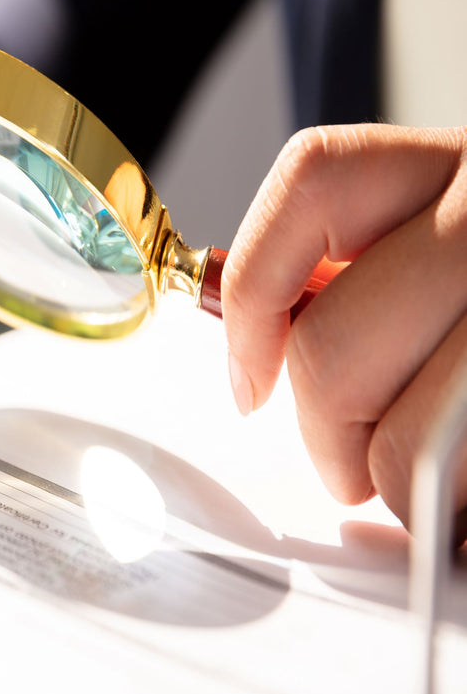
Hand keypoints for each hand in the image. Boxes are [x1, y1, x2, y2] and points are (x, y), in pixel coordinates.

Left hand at [221, 124, 466, 529]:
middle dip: (327, 432)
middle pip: (336, 340)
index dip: (252, 287)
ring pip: (414, 437)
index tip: (248, 375)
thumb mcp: (464, 243)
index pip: (313, 180)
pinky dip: (462, 513)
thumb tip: (265, 342)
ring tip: (430, 487)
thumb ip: (381, 269)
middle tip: (350, 463)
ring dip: (403, 488)